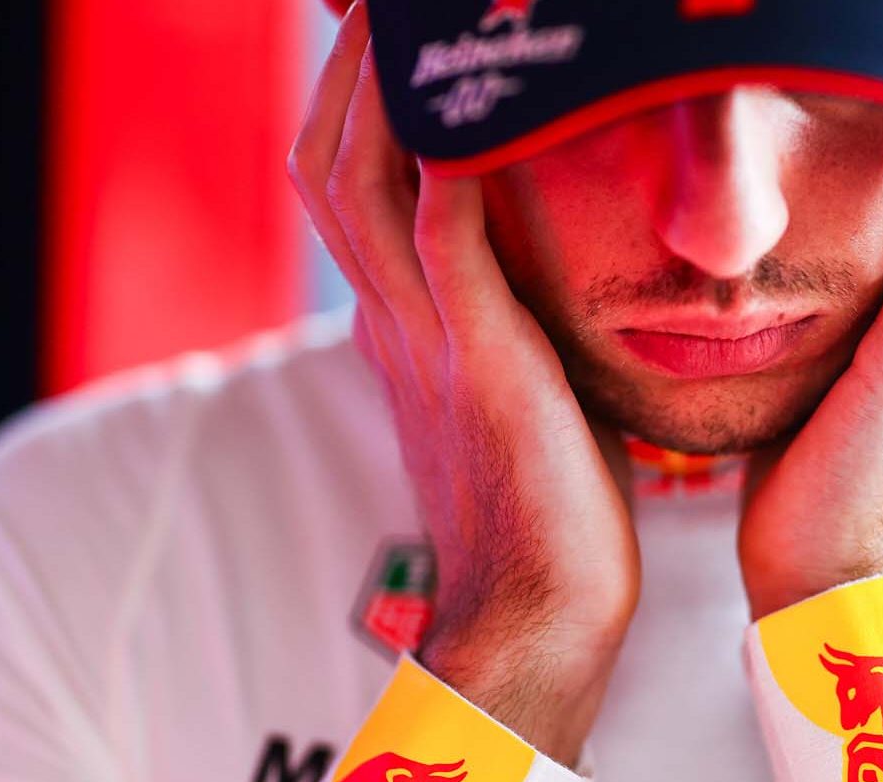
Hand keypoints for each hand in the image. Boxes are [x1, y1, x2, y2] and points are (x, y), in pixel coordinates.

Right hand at [288, 2, 639, 765]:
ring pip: (362, 183)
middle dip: (348, 68)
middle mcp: (395, 321)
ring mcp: (426, 341)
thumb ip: (510, 324)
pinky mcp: (478, 366)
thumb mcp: (519, 393)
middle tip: (375, 3)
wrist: (539, 619)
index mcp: (404, 326)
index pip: (350, 184)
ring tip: (400, 13)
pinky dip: (445, 167)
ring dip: (378, 87)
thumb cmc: (552, 510)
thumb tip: (542, 269)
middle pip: (330, 159)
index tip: (389, 34)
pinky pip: (443, 243)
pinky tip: (469, 104)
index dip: (357, 100)